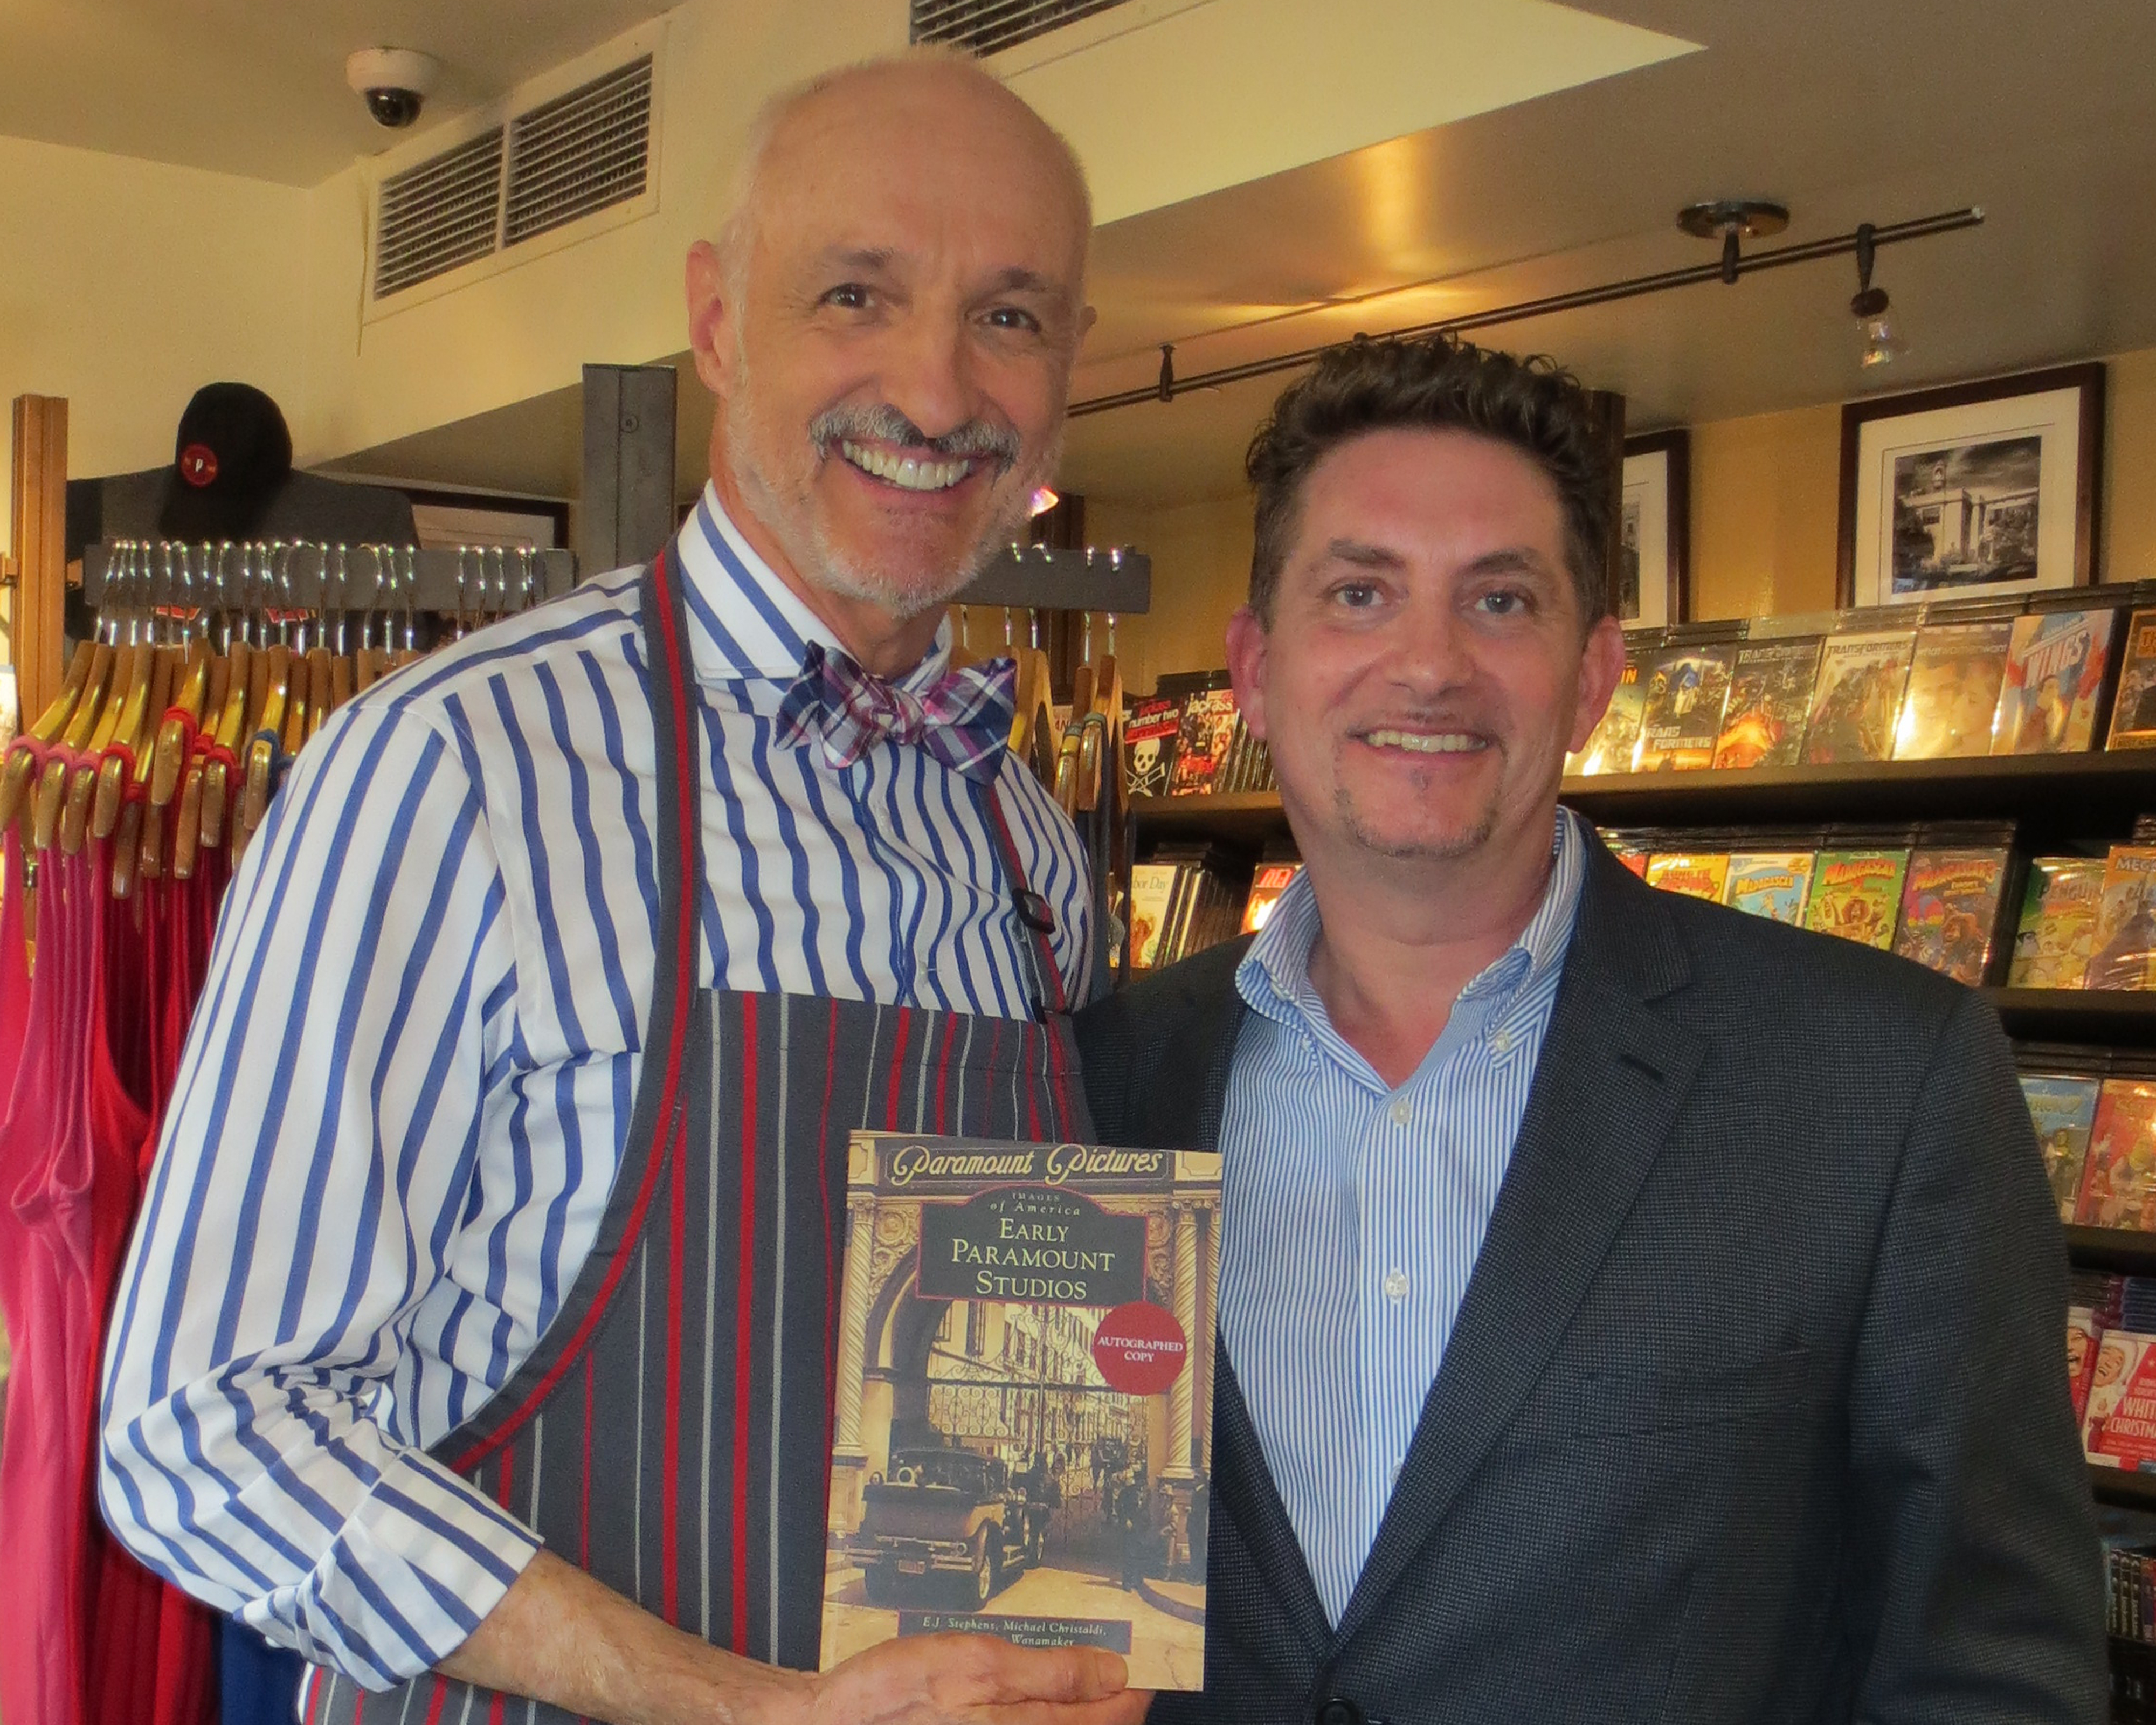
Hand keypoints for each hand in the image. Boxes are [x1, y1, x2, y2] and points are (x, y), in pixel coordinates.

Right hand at [787, 1633, 1152, 1724]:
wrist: (836, 1724)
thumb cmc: (897, 1694)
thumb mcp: (977, 1663)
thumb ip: (1049, 1673)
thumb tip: (1112, 1672)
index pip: (1107, 1717)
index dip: (1134, 1689)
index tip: (1150, 1665)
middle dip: (1109, 1700)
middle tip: (1126, 1665)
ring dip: (1077, 1706)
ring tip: (1089, 1675)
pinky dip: (1044, 1712)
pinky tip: (1041, 1696)